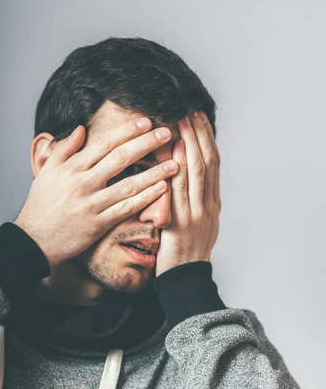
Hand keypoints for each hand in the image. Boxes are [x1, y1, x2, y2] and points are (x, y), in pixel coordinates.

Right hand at [13, 118, 178, 267]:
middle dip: (146, 143)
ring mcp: (91, 204)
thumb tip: (82, 129)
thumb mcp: (45, 173)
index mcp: (71, 168)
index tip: (146, 122)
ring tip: (175, 163)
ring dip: (154, 172)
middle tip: (167, 133)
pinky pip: (126, 208)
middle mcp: (83, 183)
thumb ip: (64, 149)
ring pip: (129, 184)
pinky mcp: (98, 224)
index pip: (104, 144)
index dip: (127, 131)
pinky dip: (145, 198)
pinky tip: (162, 189)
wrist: (34, 240)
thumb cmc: (40, 205)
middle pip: (120, 158)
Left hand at [155, 110, 220, 276]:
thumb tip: (183, 176)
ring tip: (182, 120)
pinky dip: (180, 167)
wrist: (185, 278)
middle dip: (200, 133)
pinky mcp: (184, 222)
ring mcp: (198, 212)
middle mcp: (209, 204)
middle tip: (191, 109)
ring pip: (198, 170)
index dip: (207, 139)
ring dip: (190, 142)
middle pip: (208, 161)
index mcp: (213, 203)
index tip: (200, 118)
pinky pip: (181, 190)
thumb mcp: (198, 223)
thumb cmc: (185, 251)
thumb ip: (194, 200)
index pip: (213, 163)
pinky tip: (175, 150)